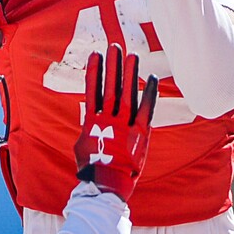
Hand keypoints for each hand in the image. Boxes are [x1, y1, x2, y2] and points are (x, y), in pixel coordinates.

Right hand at [74, 46, 156, 201]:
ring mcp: (124, 127)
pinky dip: (149, 94)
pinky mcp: (140, 135)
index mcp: (92, 122)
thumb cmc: (92, 169)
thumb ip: (87, 131)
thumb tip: (88, 123)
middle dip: (112, 67)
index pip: (92, 91)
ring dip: (129, 74)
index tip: (95, 55)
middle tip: (114, 46)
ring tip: (131, 55)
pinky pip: (146, 110)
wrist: (107, 186)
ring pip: (127, 95)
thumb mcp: (81, 147)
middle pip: (110, 88)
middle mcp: (108, 121)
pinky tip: (152, 78)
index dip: (94, 72)